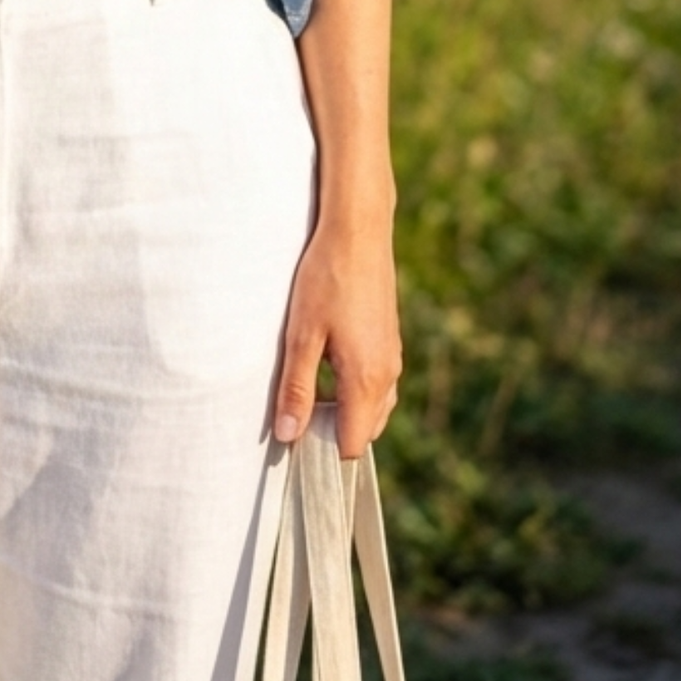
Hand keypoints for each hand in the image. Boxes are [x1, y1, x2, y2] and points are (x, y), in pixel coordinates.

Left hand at [274, 220, 400, 459]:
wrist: (358, 231)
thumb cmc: (326, 279)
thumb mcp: (302, 335)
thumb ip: (297, 389)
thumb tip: (288, 437)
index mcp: (367, 380)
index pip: (351, 445)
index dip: (321, 449)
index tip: (293, 438)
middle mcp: (387, 375)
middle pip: (364, 431)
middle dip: (333, 432)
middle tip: (297, 410)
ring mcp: (392, 358)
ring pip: (373, 407)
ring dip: (344, 409)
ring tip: (309, 384)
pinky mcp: (390, 341)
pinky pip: (377, 384)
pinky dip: (354, 388)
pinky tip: (327, 360)